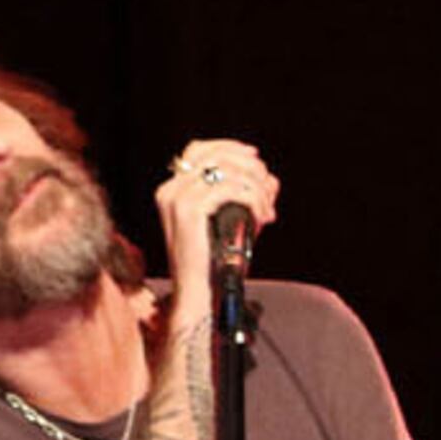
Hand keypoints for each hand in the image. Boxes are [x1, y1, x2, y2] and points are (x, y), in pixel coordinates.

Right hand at [156, 137, 279, 286]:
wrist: (202, 292)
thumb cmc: (218, 261)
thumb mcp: (235, 221)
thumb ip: (248, 196)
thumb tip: (271, 179)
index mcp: (172, 189)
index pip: (198, 149)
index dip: (230, 148)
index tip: (257, 159)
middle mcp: (169, 189)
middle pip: (217, 156)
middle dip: (251, 170)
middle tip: (269, 194)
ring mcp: (176, 198)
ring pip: (229, 172)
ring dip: (257, 189)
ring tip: (267, 212)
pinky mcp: (189, 210)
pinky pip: (232, 190)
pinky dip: (254, 200)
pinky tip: (261, 218)